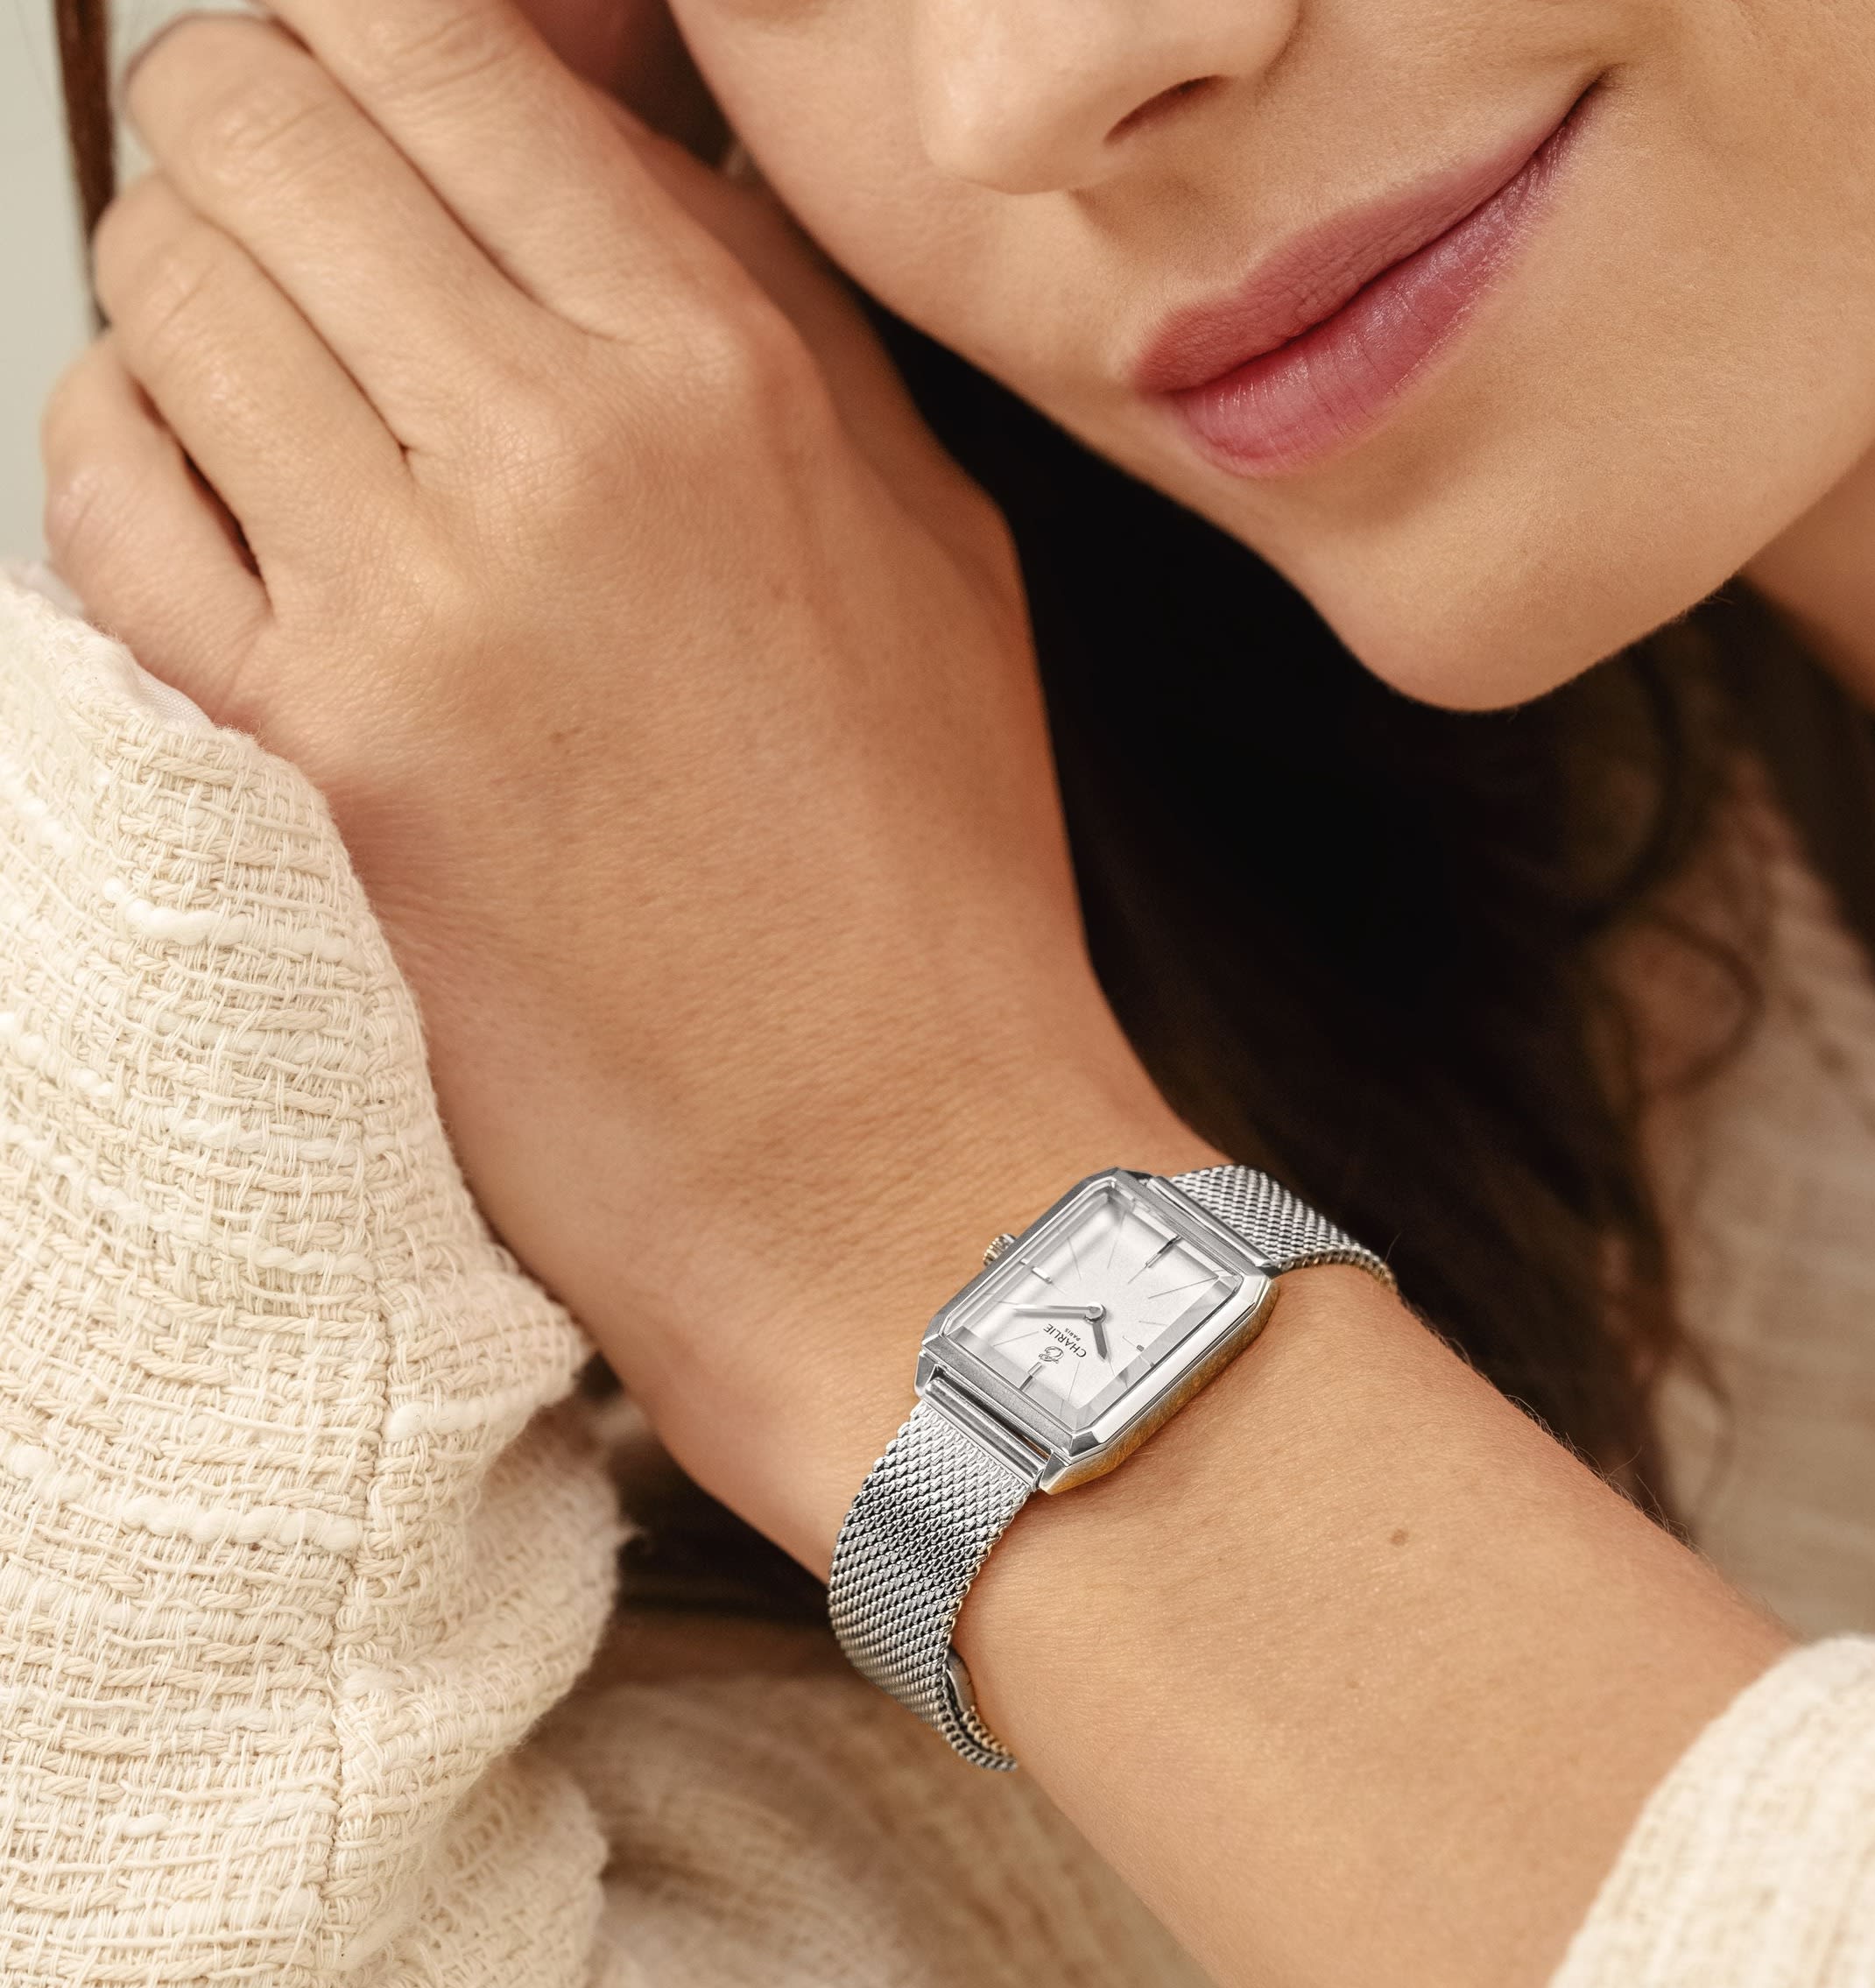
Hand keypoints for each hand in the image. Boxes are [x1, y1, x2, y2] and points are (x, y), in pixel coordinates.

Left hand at [40, 0, 1213, 1568]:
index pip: (438, 35)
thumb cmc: (927, 877)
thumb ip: (763, 316)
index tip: (394, 125)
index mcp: (737, 362)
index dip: (374, 52)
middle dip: (260, 152)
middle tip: (321, 247)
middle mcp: (570, 439)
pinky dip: (130, 475)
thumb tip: (608, 141)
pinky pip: (108, 496)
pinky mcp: (325, 749)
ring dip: (192, 317)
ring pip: (160, 279)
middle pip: (257, 110)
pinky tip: (227, 525)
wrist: (897, 1151)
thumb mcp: (923, 541)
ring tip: (285, 408)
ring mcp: (432, 591)